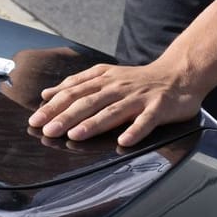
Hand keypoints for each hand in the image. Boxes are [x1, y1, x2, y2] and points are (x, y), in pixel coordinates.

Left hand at [27, 59, 203, 146]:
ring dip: (94, 123)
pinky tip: (124, 142)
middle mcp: (119, 87)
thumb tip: (48, 94)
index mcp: (105, 79)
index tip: (36, 120)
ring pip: (114, 111)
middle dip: (67, 116)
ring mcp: (139, 97)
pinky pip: (146, 120)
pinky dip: (135, 130)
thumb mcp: (107, 75)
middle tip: (47, 130)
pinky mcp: (159, 107)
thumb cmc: (140, 80)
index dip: (55, 106)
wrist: (180, 74)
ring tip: (76, 135)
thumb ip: (78, 84)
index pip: (75, 92)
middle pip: (90, 102)